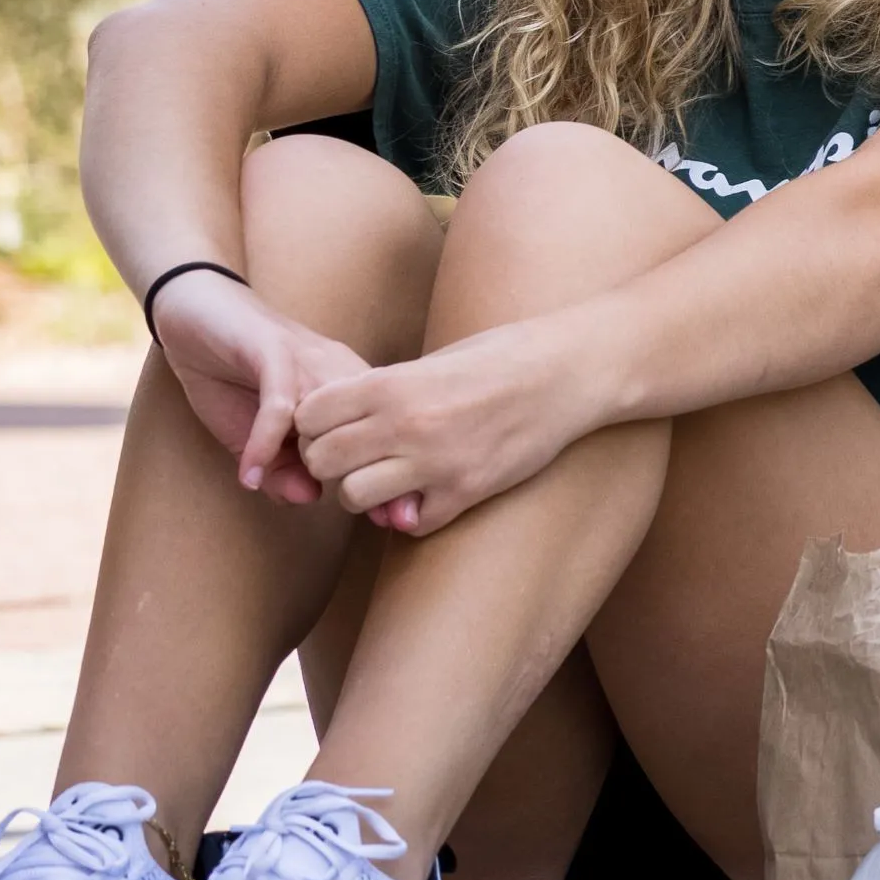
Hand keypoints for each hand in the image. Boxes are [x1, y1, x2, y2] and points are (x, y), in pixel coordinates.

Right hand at [147, 274, 377, 504]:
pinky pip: (278, 405)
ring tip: (313, 494)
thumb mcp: (259, 437)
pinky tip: (248, 474)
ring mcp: (309, 361)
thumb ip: (283, 469)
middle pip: (372, 428)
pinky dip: (263, 443)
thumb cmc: (236, 379)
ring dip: (324, 458)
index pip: (383, 438)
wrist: (199, 315)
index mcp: (350, 391)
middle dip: (379, 473)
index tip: (404, 519)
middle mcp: (340, 374)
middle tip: (383, 516)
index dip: (395, 477)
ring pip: (331, 418)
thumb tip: (308, 499)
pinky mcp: (273, 352)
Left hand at [294, 323, 607, 535]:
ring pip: (353, 497)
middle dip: (329, 460)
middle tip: (354, 455)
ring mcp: (436, 463)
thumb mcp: (434, 361)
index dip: (313, 422)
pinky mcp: (466, 491)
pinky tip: (428, 493)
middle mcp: (406, 425)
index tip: (333, 423)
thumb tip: (346, 417)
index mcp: (393, 384)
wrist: (570, 373)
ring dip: (363, 492)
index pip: (309, 414)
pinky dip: (411, 514)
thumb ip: (387, 390)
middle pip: (321, 459)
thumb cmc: (504, 356)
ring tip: (386, 478)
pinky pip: (409, 524)